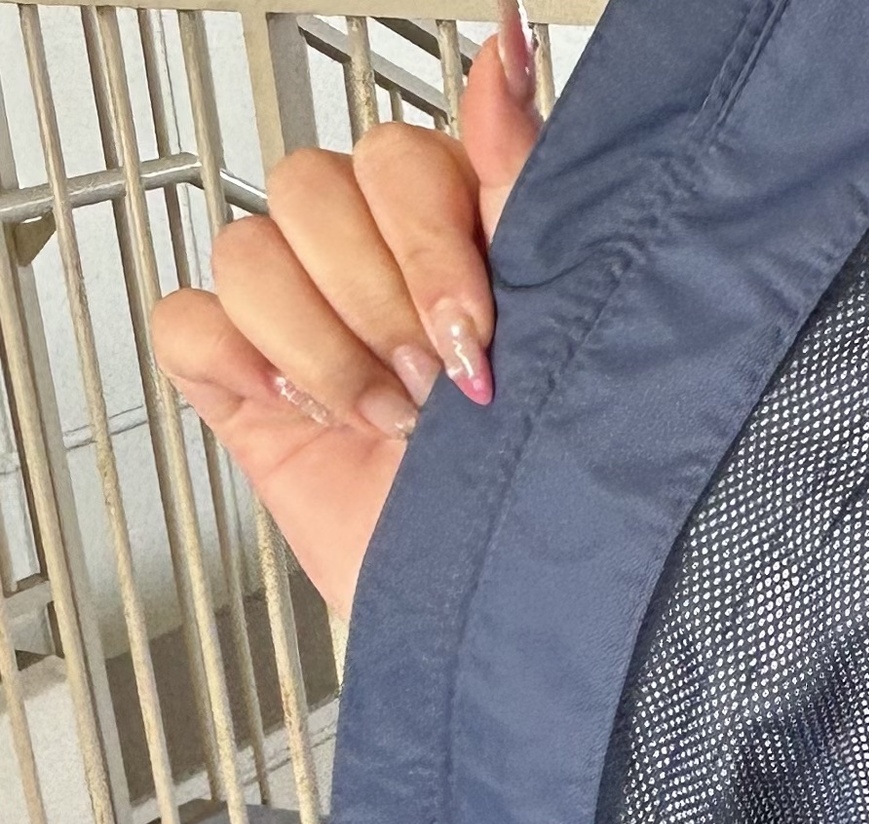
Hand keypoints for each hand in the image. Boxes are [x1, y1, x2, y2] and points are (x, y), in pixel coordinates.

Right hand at [151, 3, 541, 617]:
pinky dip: (250, 370)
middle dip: (379, 303)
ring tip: (385, 419)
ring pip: (249, 249)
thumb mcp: (556, 321)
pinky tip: (314, 417)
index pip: (394, 154)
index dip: (425, 243)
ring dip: (326, 348)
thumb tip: (509, 52)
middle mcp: (371, 267)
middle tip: (432, 387)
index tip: (474, 333)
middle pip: (311, 188)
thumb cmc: (538, 481)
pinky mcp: (242, 384)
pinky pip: (190, 321)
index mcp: (449, 235)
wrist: (495, 603)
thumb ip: (523, 181)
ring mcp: (300, 323)